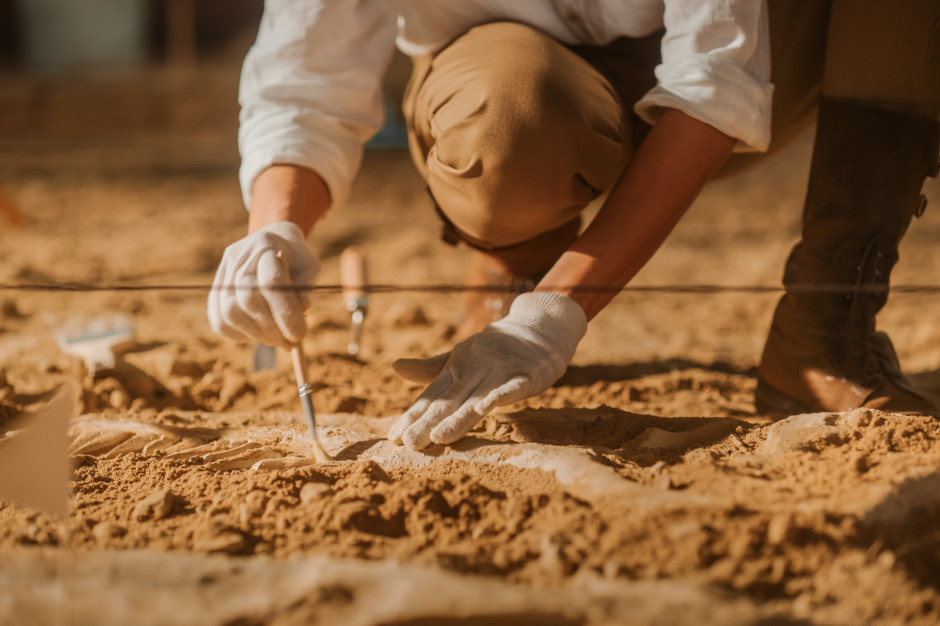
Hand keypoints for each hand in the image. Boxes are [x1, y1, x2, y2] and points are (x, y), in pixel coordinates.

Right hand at [207, 221, 319, 347]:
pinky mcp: (214, 290)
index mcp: (266, 245)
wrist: (273, 243)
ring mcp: (223, 272)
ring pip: (230, 313)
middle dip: (271, 329)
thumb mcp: (310, 268)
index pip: (271, 282)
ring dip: (256, 335)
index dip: (285, 312)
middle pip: (248, 299)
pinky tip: (259, 335)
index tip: (300, 334)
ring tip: (277, 340)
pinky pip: (219, 321)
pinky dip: (240, 335)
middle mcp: (239, 257)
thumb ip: (305, 289)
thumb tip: (300, 312)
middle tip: (290, 344)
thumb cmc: (296, 259)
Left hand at [388, 292, 586, 448]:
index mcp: (457, 367)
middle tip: (409, 444)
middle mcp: (475, 368)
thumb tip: (394, 366)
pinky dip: (500, 396)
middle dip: (429, 422)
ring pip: (477, 398)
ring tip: (438, 437)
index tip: (394, 437)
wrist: (539, 327)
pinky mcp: (527, 373)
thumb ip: (430, 369)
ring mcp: (500, 370)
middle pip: (450, 400)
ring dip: (458, 417)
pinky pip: (513, 386)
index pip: (432, 396)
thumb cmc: (495, 349)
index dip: (413, 416)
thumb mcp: (460, 357)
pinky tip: (485, 409)